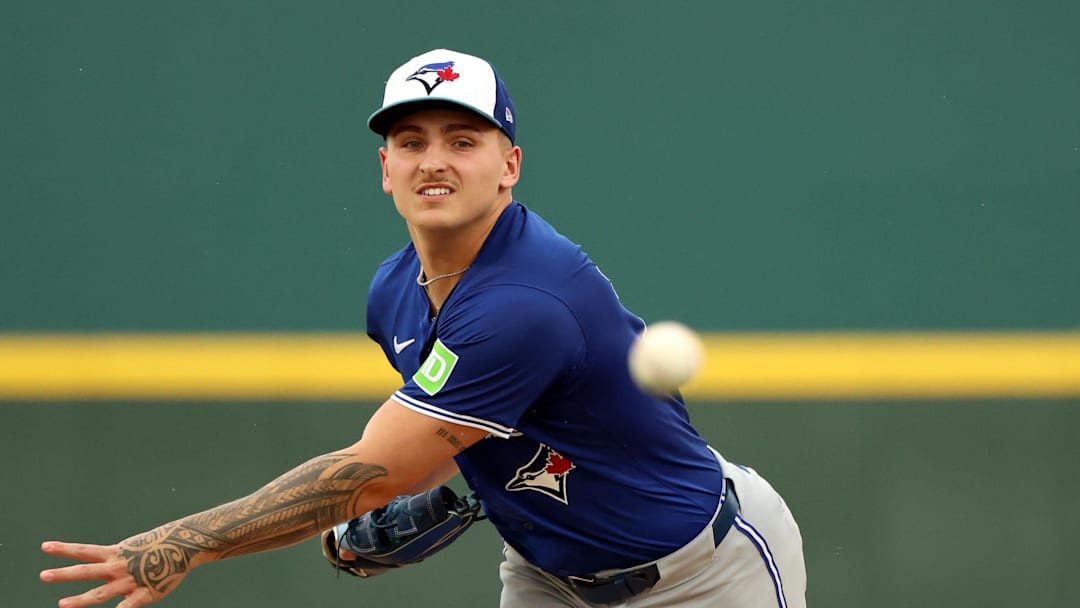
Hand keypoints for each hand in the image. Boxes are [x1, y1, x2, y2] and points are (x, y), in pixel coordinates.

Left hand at [40, 540, 177, 607]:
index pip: (84, 551)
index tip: (44, 546)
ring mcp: (129, 581)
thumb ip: (116, 562)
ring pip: (100, 593)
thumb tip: (103, 568)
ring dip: (79, 600)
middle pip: (86, 571)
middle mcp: (118, 566)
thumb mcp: (132, 549)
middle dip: (63, 574)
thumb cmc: (157, 547)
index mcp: (114, 553)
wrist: (183, 546)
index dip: (64, 549)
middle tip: (44, 575)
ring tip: (61, 604)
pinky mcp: (143, 594)